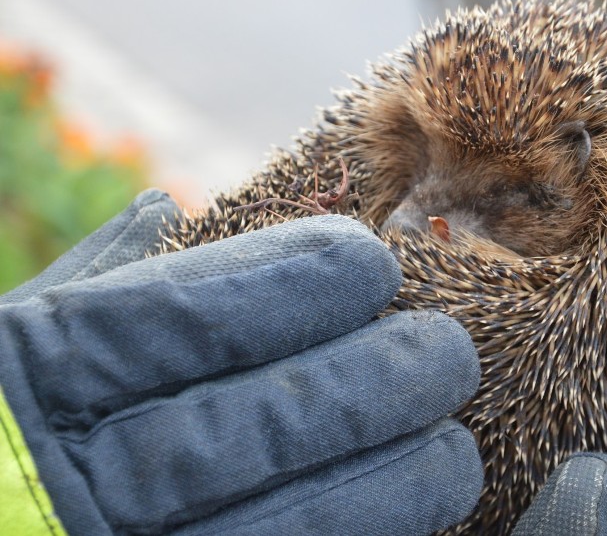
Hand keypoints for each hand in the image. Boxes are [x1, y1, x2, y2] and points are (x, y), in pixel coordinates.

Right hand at [0, 190, 482, 534]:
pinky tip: (405, 517)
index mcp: (48, 368)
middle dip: (377, 384)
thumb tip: (162, 209)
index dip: (299, 284)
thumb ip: (96, 284)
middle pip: (265, 421)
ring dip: (392, 483)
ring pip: (286, 517)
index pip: (196, 314)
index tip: (375, 264)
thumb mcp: (16, 341)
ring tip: (455, 450)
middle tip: (449, 354)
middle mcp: (88, 470)